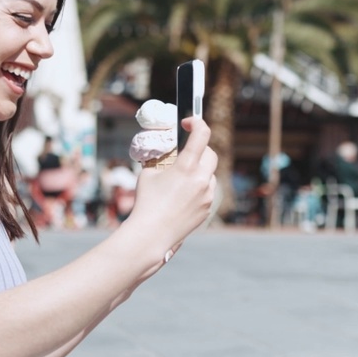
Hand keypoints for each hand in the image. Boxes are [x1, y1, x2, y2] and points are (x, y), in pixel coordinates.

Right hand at [127, 116, 217, 247]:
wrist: (152, 233)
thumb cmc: (146, 202)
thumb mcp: (149, 172)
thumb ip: (162, 158)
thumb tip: (167, 149)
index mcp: (186, 167)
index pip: (202, 134)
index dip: (197, 123)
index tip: (188, 123)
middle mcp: (201, 180)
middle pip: (211, 153)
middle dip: (200, 148)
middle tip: (186, 150)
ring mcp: (207, 195)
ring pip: (210, 174)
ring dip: (199, 170)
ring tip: (180, 179)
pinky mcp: (207, 208)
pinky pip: (208, 191)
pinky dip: (199, 187)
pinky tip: (182, 196)